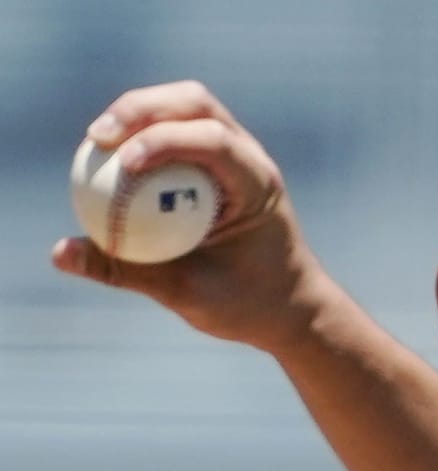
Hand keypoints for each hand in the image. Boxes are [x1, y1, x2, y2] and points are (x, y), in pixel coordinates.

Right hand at [53, 80, 328, 354]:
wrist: (287, 308)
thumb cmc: (247, 303)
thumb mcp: (186, 293)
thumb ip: (124, 271)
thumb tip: (59, 252)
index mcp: (258, 185)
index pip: (214, 141)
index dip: (164, 140)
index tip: (123, 162)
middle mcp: (250, 159)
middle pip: (196, 105)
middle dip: (143, 109)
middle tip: (96, 137)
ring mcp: (235, 155)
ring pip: (185, 109)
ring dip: (139, 114)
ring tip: (96, 142)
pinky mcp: (216, 163)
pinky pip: (175, 132)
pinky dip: (142, 135)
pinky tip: (108, 158)